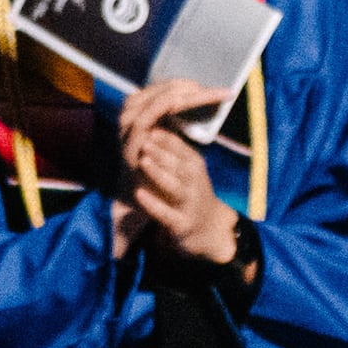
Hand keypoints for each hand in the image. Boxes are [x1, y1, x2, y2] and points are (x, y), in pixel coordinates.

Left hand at [115, 81, 244, 270]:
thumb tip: (155, 118)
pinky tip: (140, 194)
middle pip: (180, 165)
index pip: (182, 149)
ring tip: (143, 161)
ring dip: (159, 173)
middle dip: (163, 152)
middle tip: (144, 139)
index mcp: (194, 165)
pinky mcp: (182, 224)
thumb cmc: (190, 191)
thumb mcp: (186, 167)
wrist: (207, 229)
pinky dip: (153, 204)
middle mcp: (195, 182)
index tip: (149, 124)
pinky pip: (166, 214)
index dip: (166, 137)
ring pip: (175, 187)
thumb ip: (173, 148)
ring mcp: (189, 204)